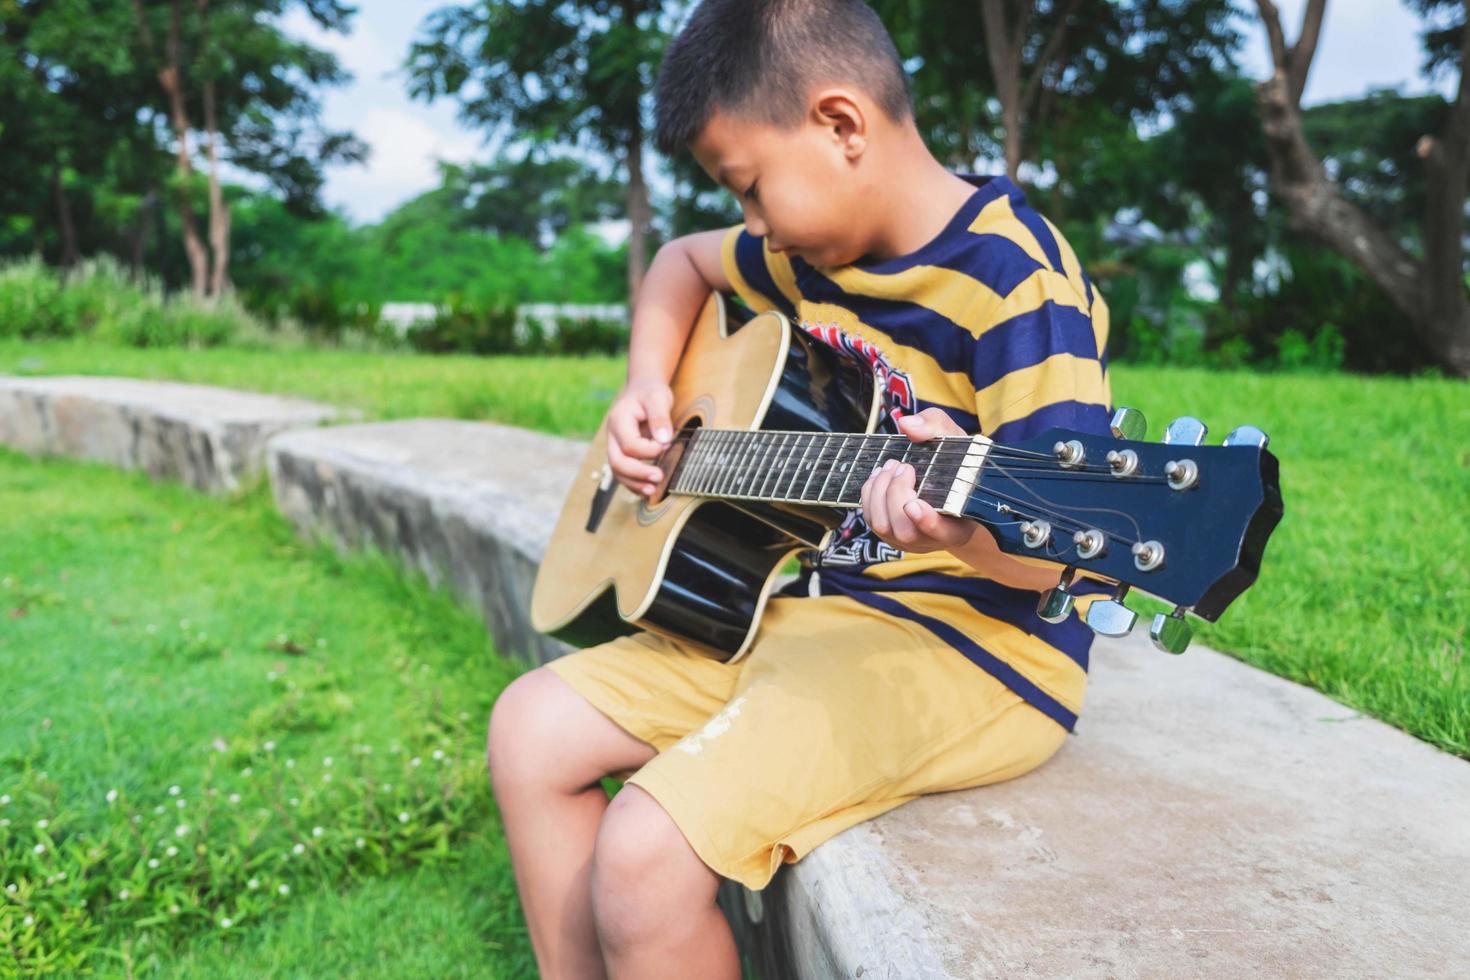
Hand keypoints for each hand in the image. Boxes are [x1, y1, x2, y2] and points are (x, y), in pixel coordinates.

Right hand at [607, 378, 674, 496]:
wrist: (642, 390)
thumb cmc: (650, 393)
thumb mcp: (658, 398)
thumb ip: (660, 417)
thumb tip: (664, 441)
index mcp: (619, 420)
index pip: (629, 444)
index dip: (648, 450)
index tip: (666, 445)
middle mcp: (612, 436)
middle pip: (617, 461)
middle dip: (637, 473)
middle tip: (659, 477)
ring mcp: (615, 446)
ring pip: (617, 471)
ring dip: (634, 483)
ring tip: (652, 491)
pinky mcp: (622, 453)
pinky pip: (623, 473)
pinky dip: (634, 484)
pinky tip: (647, 490)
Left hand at [860, 408, 977, 554]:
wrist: (949, 485)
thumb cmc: (956, 465)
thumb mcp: (955, 440)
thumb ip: (936, 427)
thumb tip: (907, 425)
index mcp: (959, 523)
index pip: (942, 532)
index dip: (926, 522)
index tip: (913, 504)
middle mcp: (932, 538)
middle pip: (905, 530)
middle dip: (896, 493)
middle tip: (904, 466)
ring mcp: (907, 540)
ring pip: (883, 526)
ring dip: (880, 491)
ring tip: (891, 467)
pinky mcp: (888, 533)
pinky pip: (870, 519)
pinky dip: (870, 494)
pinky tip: (881, 475)